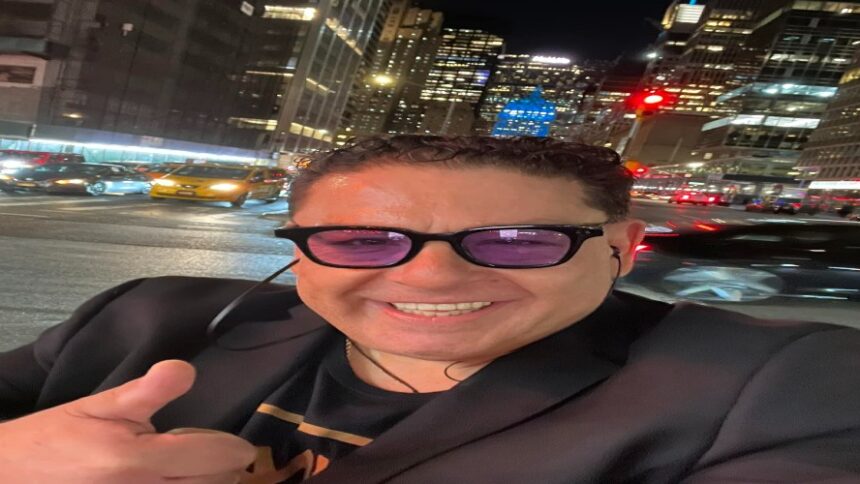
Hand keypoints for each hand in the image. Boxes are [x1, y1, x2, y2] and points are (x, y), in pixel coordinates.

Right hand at [0, 360, 255, 482]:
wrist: (13, 474)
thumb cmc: (59, 437)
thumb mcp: (101, 405)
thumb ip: (149, 389)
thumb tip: (186, 370)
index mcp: (138, 460)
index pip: (218, 458)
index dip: (234, 448)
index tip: (232, 442)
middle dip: (222, 469)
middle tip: (207, 453)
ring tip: (192, 470)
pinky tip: (173, 481)